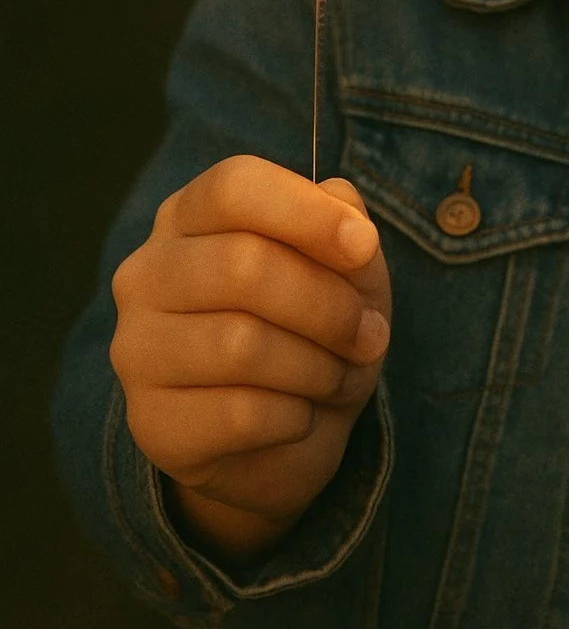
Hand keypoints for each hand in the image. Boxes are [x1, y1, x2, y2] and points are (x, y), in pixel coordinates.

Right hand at [110, 157, 391, 531]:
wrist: (280, 441)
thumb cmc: (311, 328)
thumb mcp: (344, 266)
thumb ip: (344, 221)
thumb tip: (341, 206)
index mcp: (189, 215)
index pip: (234, 187)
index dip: (307, 213)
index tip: (365, 246)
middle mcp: (148, 273)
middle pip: (242, 264)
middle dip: (329, 306)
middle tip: (370, 336)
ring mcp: (138, 348)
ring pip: (241, 344)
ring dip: (318, 367)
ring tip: (338, 377)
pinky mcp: (152, 422)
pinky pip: (240, 414)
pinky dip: (295, 417)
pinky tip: (299, 416)